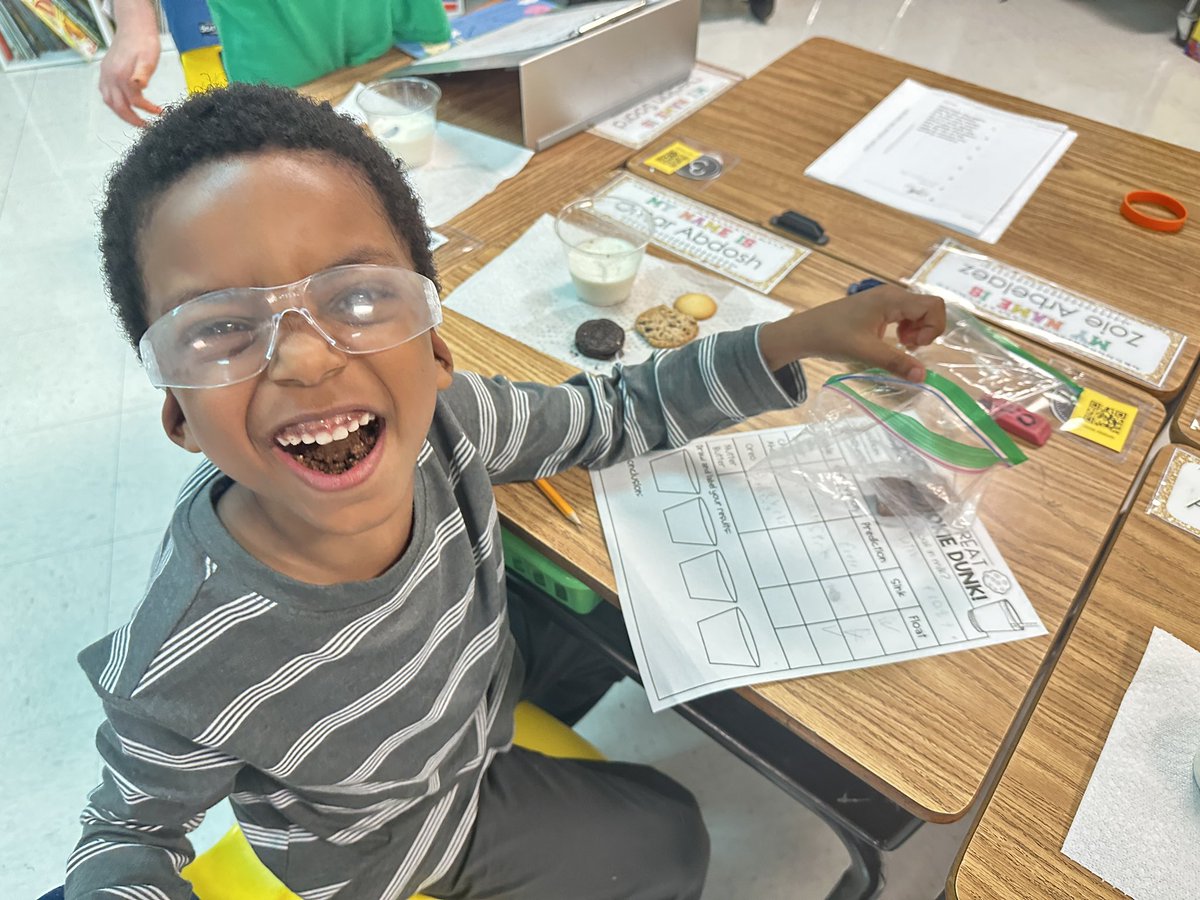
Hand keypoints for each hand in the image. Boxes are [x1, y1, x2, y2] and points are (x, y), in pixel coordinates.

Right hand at [99, 0, 163, 126]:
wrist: (134, 26)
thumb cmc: (143, 41)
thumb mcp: (149, 58)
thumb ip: (143, 73)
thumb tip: (139, 85)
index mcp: (121, 75)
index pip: (134, 101)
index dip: (147, 110)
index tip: (159, 113)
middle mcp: (110, 76)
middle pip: (118, 106)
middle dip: (132, 119)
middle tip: (145, 125)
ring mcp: (106, 74)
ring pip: (109, 101)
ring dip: (122, 113)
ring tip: (136, 119)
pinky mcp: (105, 71)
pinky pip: (105, 92)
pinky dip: (114, 102)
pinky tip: (123, 104)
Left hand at [758, 285, 945, 380]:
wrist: (806, 332)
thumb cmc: (832, 337)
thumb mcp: (865, 352)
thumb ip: (896, 363)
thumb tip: (922, 377)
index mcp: (891, 299)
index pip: (933, 305)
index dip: (933, 327)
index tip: (914, 346)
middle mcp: (891, 294)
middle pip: (928, 308)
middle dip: (925, 330)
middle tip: (907, 347)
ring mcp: (885, 299)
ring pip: (917, 312)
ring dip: (916, 331)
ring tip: (900, 346)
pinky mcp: (878, 307)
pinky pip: (904, 315)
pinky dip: (905, 329)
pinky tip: (892, 341)